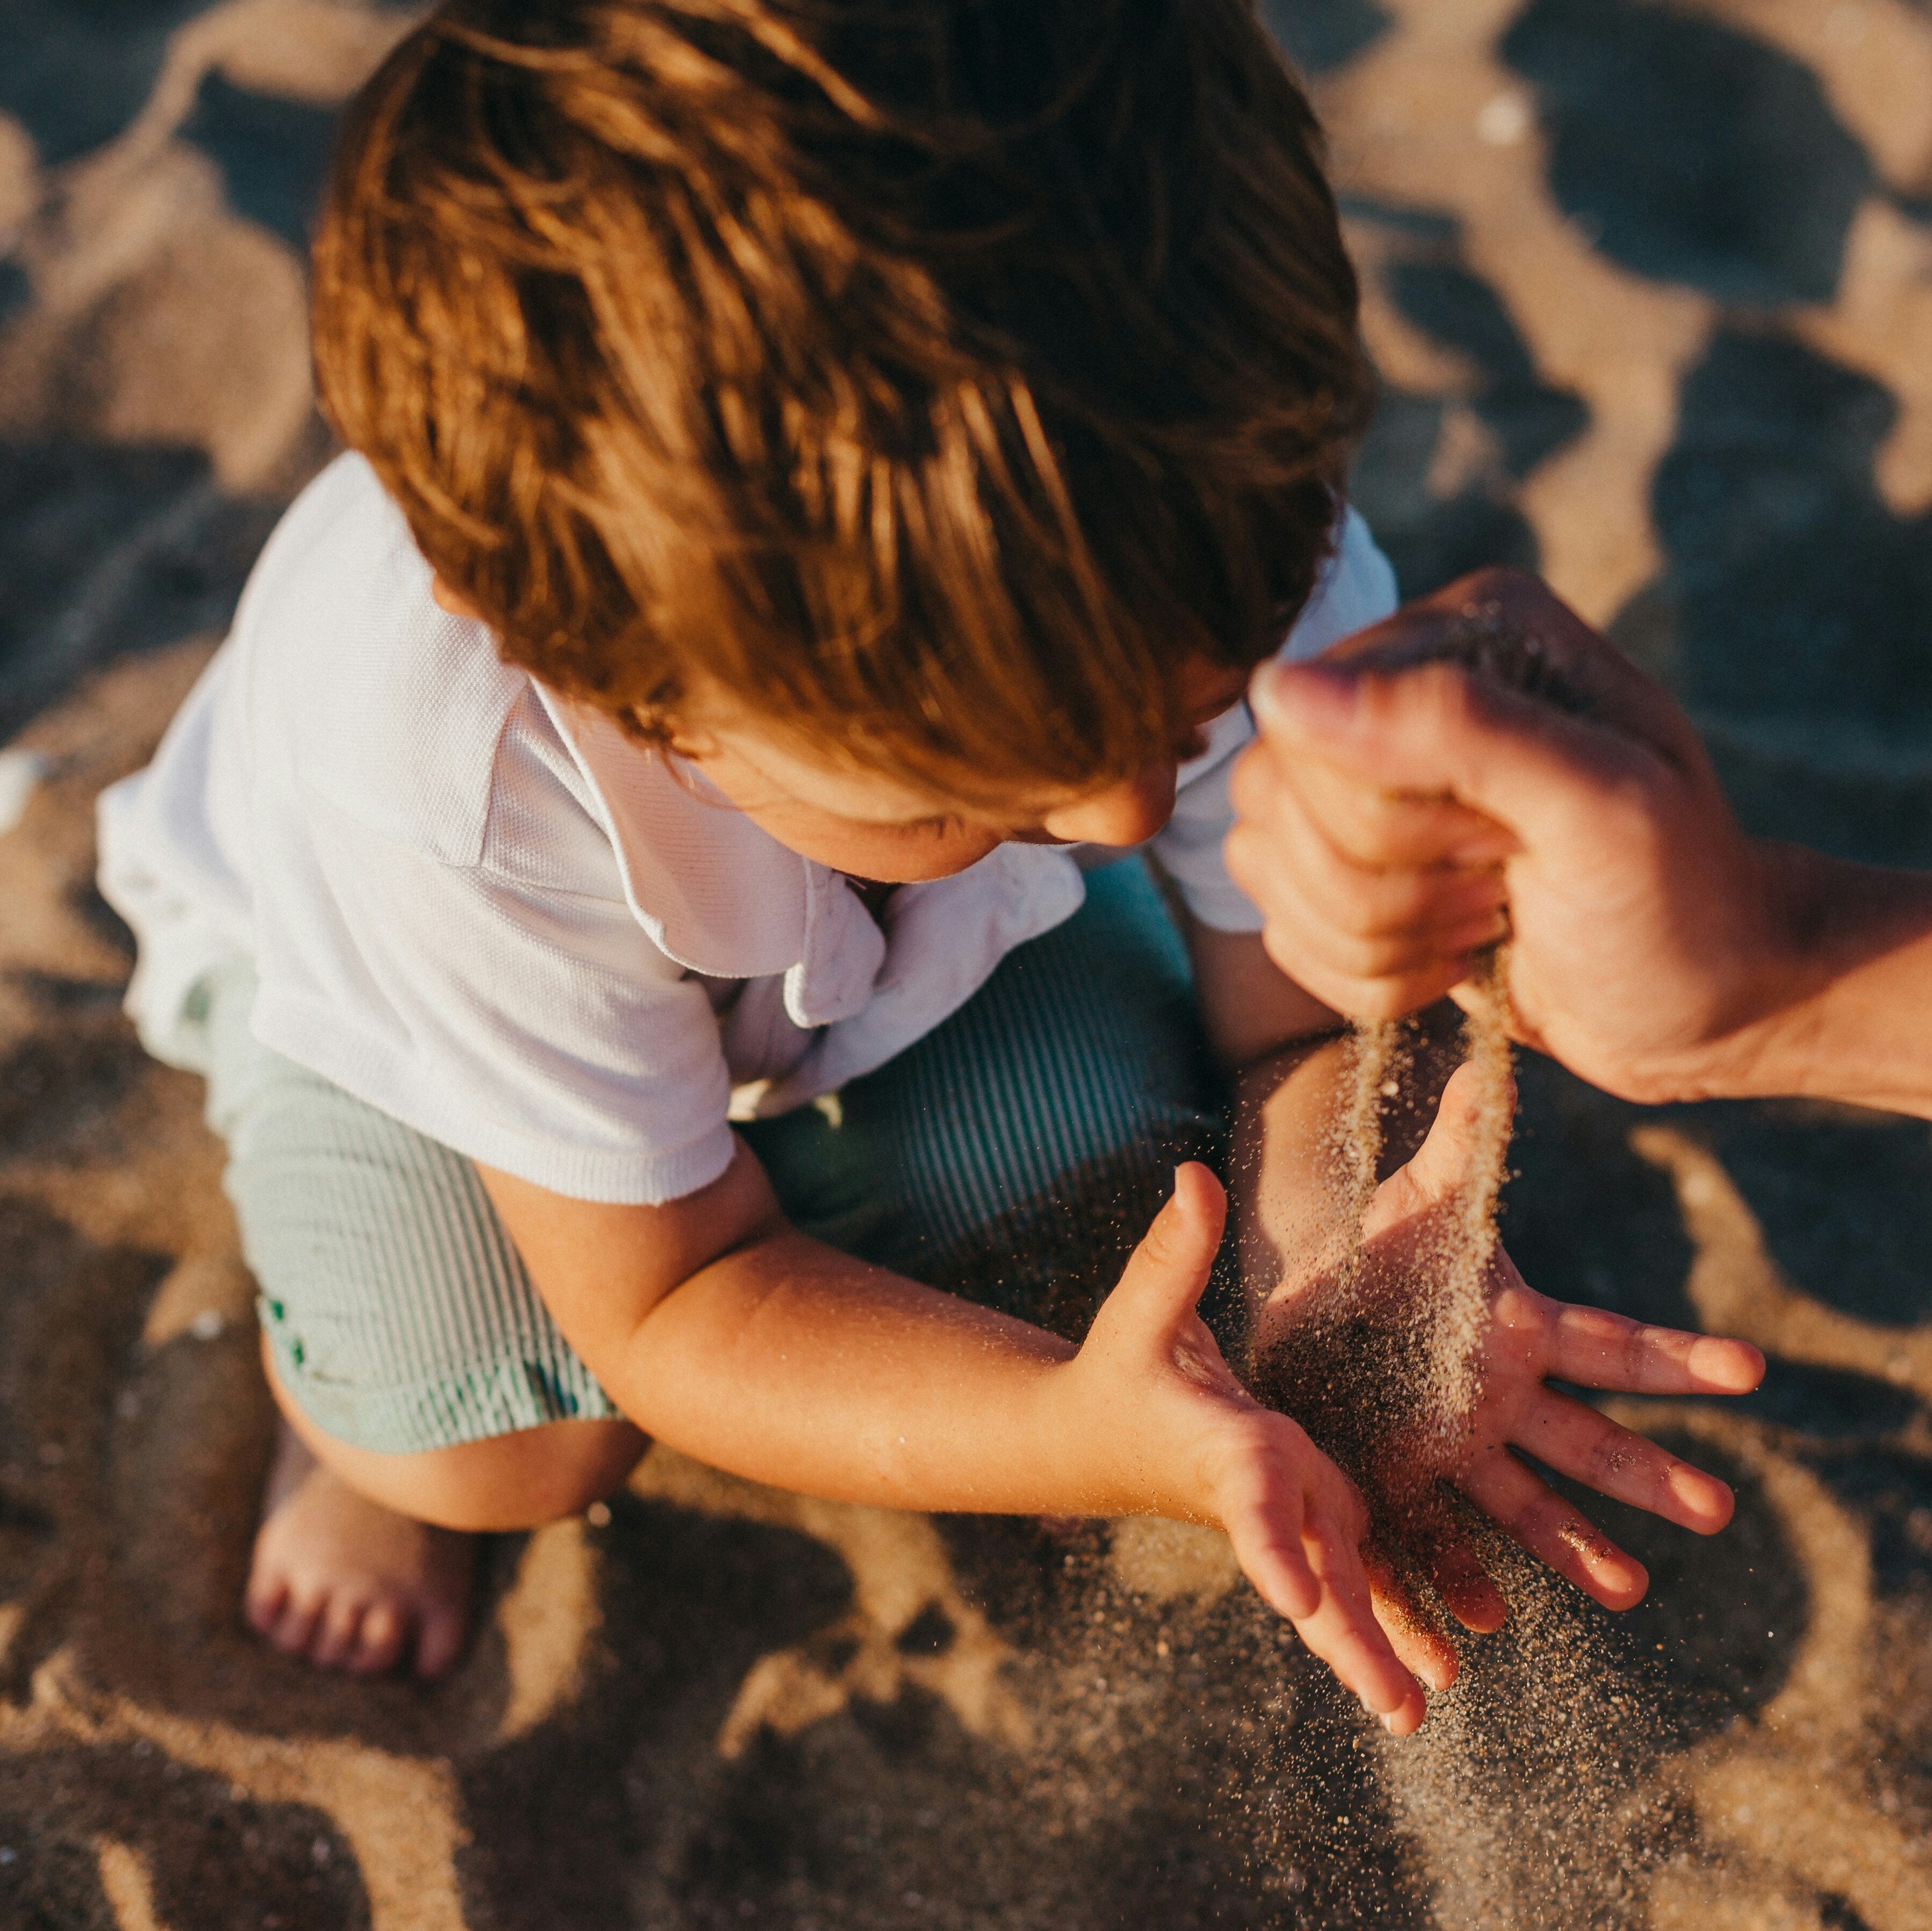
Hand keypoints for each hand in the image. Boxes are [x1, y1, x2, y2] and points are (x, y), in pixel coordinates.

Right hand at [1064, 1163, 1432, 1733]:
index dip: (1275, 1544)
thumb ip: (1172, 1249)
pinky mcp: (1305, 1513)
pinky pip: (1349, 1576)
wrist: (1095, 1436)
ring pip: (1337, 1587)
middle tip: (1399, 1708)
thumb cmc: (1119, 1368)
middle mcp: (1260, 1491)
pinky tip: (1434, 1666)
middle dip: (1350, 1636)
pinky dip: (1384, 1622)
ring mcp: (1285, 1511)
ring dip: (1377, 1645)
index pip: (1250, 1499)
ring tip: (1420, 1709)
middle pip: (1309, 1570)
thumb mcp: (1142, 1308)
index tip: (1297, 1601)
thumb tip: (1191, 1174)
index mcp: (1224, 1447)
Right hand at [1224, 568, 1808, 1104]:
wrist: (1708, 1006)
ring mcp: (1364, 784)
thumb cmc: (1678, 900)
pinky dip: (1367, 975)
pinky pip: (1281, 930)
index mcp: (1459, 635)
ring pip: (1263, 865)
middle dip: (1386, 883)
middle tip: (1500, 886)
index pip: (1306, 723)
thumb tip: (1279, 687)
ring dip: (1377, 935)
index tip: (1502, 841)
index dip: (1384, 813)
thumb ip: (1452, 725)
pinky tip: (1456, 958)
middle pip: (1271, 797)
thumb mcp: (1597, 803)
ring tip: (1486, 921)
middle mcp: (1396, 693)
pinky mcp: (1349, 872)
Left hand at [1251, 1062, 1764, 1639]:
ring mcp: (1454, 1448)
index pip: (1613, 1345)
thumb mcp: (1422, 1196)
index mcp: (1519, 1332)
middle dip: (1647, 1474)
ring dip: (1575, 1547)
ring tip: (1628, 1590)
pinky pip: (1434, 1537)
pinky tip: (1484, 1621)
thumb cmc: (1380, 1247)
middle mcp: (1501, 1401)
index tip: (1750, 1369)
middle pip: (1587, 1441)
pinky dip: (1457, 1579)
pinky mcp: (1395, 1480)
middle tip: (1717, 1508)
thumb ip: (1465, 1141)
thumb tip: (1498, 1054)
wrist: (1311, 1302)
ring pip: (1523, 1505)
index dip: (1679, 1357)